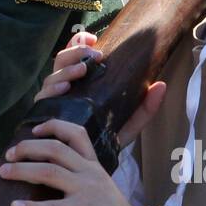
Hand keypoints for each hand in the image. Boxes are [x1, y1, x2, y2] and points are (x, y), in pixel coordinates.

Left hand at [1, 116, 153, 205]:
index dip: (53, 126)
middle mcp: (90, 173)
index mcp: (94, 166)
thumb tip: (48, 176)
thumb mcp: (100, 190)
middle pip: (54, 149)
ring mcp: (86, 191)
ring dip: (22, 170)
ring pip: (48, 172)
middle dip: (27, 148)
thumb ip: (80, 179)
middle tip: (8, 155)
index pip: (76, 133)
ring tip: (4, 173)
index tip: (34, 130)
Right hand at [35, 30, 164, 144]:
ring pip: (52, 76)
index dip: (77, 42)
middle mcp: (63, 89)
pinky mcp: (44, 115)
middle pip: (62, 61)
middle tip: (95, 56)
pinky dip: (52, 90)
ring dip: (67, 69)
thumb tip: (162, 85)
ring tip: (82, 70)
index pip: (74, 57)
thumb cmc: (105, 141)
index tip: (92, 38)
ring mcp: (52, 101)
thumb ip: (144, 107)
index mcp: (80, 85)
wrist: (87, 168)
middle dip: (76, 52)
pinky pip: (43, 98)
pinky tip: (64, 89)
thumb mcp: (128, 123)